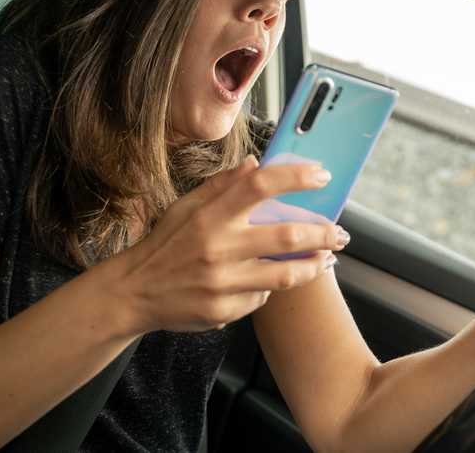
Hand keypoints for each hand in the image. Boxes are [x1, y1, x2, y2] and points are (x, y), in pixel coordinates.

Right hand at [106, 155, 348, 333]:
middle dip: (323, 233)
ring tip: (327, 258)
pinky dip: (272, 288)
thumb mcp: (186, 207)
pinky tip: (275, 281)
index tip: (322, 176)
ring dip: (313, 266)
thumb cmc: (165, 244)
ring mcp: (222, 283)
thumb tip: (256, 163)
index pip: (259, 186)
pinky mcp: (223, 310)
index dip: (295, 177)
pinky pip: (261, 299)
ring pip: (284, 276)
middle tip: (341, 232)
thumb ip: (222, 185)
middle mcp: (218, 249)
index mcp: (209, 216)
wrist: (133, 293)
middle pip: (286, 237)